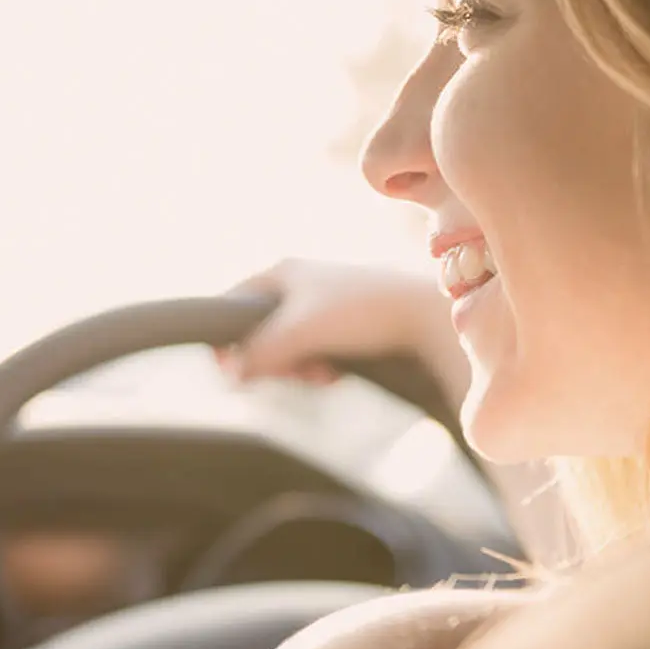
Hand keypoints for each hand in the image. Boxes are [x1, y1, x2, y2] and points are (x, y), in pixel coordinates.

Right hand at [218, 259, 466, 403]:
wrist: (423, 315)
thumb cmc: (360, 313)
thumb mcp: (300, 333)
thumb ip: (260, 353)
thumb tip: (230, 375)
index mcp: (281, 273)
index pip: (232, 303)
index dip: (225, 338)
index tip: (228, 369)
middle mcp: (300, 283)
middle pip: (261, 332)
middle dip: (273, 361)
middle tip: (290, 375)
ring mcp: (324, 303)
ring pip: (290, 347)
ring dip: (299, 369)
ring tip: (321, 374)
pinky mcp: (346, 324)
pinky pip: (316, 352)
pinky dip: (320, 367)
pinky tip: (336, 374)